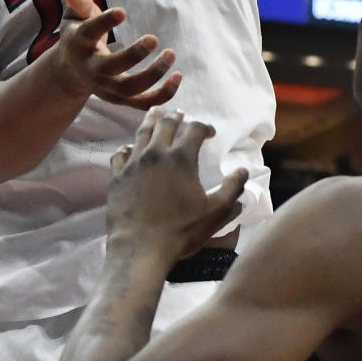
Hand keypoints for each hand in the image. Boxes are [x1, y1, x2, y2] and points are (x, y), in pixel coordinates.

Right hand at [52, 0, 181, 108]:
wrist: (70, 74)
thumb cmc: (79, 37)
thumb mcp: (74, 17)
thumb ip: (78, 3)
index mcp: (79, 44)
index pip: (90, 33)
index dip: (104, 22)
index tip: (122, 11)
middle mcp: (92, 69)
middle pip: (111, 68)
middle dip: (133, 55)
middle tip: (153, 38)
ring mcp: (106, 88)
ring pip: (130, 89)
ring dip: (153, 74)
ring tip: (170, 54)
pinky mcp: (121, 100)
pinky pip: (143, 103)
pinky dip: (163, 94)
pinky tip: (178, 75)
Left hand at [106, 107, 247, 263]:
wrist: (140, 248)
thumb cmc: (180, 231)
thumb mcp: (215, 213)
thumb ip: (232, 189)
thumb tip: (244, 170)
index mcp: (181, 158)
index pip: (194, 129)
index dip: (204, 127)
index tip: (209, 132)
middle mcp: (156, 153)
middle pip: (166, 124)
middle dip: (175, 116)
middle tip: (179, 113)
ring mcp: (134, 163)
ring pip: (142, 133)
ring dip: (151, 120)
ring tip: (155, 113)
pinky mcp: (117, 176)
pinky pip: (120, 154)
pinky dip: (126, 148)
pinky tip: (128, 148)